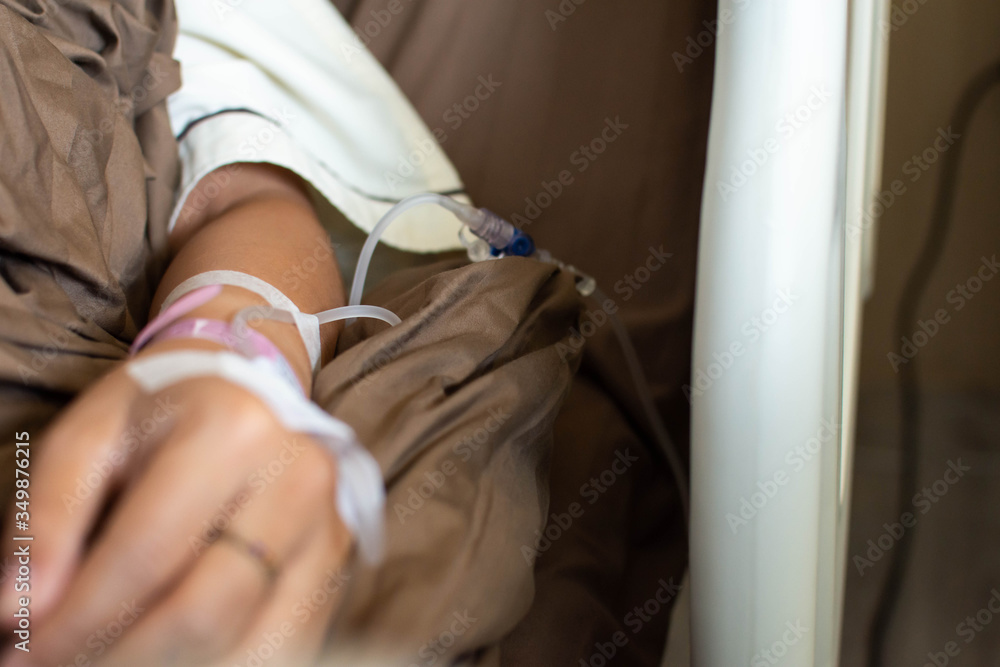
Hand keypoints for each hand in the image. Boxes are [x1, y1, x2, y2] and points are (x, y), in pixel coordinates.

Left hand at [1, 340, 352, 665]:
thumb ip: (45, 517)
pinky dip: (225, 665)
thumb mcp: (88, 436)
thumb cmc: (160, 410)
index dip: (76, 622)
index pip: (145, 556)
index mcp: (232, 431)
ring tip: (112, 661)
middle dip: (120, 658)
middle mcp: (296, 477)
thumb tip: (20, 610)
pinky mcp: (337, 561)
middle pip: (203, 611)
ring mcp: (327, 524)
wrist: (247, 389)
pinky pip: (288, 645)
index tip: (23, 656)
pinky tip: (174, 657)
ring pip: (251, 643)